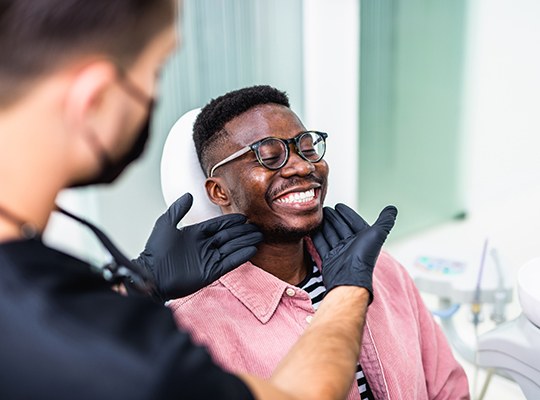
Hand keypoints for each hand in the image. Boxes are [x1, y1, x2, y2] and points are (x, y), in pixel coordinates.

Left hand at [134, 193, 262, 300]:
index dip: (231, 221)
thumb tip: (189, 195)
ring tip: (259, 236)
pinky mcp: (211, 272)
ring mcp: (209, 259)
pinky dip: (241, 256)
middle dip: (243, 231)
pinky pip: (230, 262)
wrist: (152, 274)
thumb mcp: (165, 224)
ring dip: (245, 241)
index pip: (218, 225)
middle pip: (228, 236)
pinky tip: (252, 250)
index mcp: (195, 234)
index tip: (244, 217)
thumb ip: (178, 209)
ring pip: (232, 247)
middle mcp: (204, 246)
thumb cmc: (155, 250)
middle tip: (257, 227)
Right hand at [312, 204, 396, 301]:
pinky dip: (317, 236)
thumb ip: (385, 221)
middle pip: (341, 227)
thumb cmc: (363, 257)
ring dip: (325, 224)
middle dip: (333, 217)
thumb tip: (392, 209)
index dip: (347, 213)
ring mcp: (340, 252)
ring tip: (318, 216)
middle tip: (324, 208)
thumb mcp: (377, 234)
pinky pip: (322, 244)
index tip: (339, 205)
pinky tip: (312, 229)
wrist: (349, 279)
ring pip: (330, 234)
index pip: (354, 221)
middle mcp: (352, 245)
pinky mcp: (329, 259)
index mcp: (363, 239)